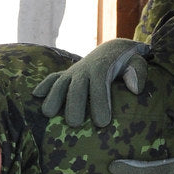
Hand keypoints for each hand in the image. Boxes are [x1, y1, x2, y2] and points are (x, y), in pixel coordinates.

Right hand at [33, 39, 151, 126]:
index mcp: (103, 67)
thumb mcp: (138, 62)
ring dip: (53, 97)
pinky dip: (44, 85)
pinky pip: (52, 78)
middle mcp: (85, 69)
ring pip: (60, 83)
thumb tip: (134, 88)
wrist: (113, 49)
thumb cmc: (128, 62)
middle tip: (74, 124)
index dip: (100, 102)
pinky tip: (36, 96)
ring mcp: (73, 72)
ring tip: (48, 113)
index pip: (100, 84)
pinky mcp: (65, 75)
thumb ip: (138, 72)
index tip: (103, 122)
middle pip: (77, 87)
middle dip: (74, 104)